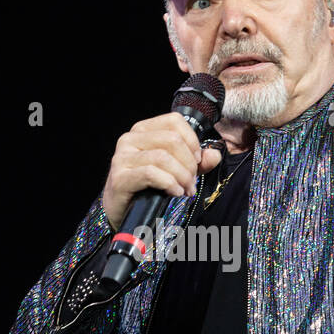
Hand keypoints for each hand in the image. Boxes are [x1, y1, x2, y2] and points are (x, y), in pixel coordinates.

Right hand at [102, 113, 222, 228]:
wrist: (121, 212)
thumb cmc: (146, 188)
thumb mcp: (175, 171)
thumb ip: (196, 162)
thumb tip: (214, 155)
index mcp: (143, 131)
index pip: (174, 121)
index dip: (192, 140)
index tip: (197, 161)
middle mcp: (130, 139)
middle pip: (172, 139)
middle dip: (189, 163)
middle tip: (192, 182)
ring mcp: (122, 157)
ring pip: (163, 157)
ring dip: (181, 176)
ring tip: (186, 190)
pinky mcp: (120, 177)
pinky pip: (152, 173)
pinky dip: (169, 183)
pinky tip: (175, 192)